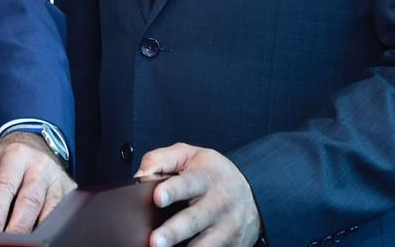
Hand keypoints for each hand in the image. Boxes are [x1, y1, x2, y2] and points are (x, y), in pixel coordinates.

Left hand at [0, 131, 76, 232]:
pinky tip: (38, 231)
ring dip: (35, 228)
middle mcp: (40, 164)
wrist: (30, 148)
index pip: (5, 185)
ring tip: (21, 239)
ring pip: (50, 209)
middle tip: (6, 239)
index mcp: (16, 155)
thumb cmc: (5, 163)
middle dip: (18, 225)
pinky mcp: (69, 191)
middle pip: (31, 200)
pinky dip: (50, 226)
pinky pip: (62, 212)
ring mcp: (58, 178)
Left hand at [136, 142, 259, 246]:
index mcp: (206, 178)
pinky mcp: (232, 245)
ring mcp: (227, 227)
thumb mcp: (190, 155)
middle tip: (155, 240)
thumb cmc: (212, 173)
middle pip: (194, 219)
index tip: (157, 197)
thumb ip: (161, 160)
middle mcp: (218, 203)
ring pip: (206, 243)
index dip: (172, 190)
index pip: (187, 183)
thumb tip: (140, 176)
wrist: (254, 191)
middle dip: (174, 231)